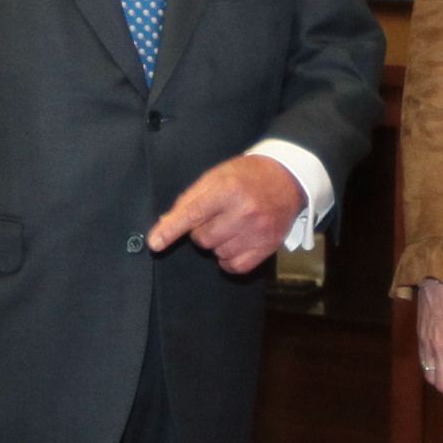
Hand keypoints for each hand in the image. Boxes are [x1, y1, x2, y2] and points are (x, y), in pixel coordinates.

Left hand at [147, 154, 307, 274]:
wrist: (287, 179)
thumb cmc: (247, 176)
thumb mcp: (216, 176)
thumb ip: (190, 198)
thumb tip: (166, 223)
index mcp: (228, 189)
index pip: (192, 214)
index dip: (171, 230)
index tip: (155, 243)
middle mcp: (244, 211)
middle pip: (202, 238)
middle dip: (201, 230)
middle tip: (216, 216)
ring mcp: (258, 231)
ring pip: (217, 253)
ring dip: (217, 244)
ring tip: (231, 226)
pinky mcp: (268, 247)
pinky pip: (235, 267)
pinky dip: (229, 260)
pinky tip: (235, 243)